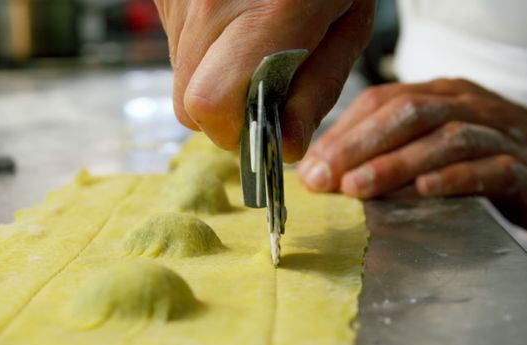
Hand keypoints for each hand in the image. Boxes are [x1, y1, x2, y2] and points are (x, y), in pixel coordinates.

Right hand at [155, 0, 374, 159]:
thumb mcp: (349, 21)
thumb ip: (319, 89)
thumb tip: (284, 147)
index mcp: (272, 13)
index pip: (212, 106)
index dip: (234, 131)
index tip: (262, 128)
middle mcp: (213, 2)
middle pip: (188, 107)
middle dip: (226, 114)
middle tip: (263, 88)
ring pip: (181, 79)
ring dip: (217, 78)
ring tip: (254, 38)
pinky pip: (177, 46)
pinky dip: (206, 48)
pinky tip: (237, 17)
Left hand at [297, 79, 526, 232]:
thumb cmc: (492, 156)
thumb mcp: (438, 143)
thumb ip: (390, 151)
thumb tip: (326, 174)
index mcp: (441, 95)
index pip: (384, 102)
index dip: (343, 133)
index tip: (308, 168)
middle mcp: (468, 106)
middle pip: (409, 115)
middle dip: (360, 146)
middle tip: (324, 179)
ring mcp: (500, 134)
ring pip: (445, 139)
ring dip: (397, 163)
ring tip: (360, 188)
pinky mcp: (525, 169)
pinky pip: (490, 168)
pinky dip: (456, 178)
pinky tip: (426, 190)